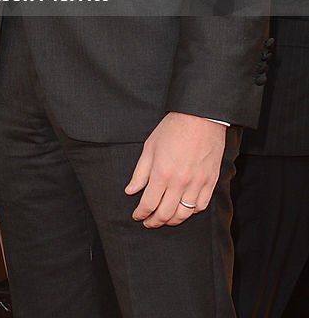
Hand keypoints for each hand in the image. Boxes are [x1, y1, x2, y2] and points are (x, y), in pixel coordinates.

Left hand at [124, 111, 225, 227]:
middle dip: (154, 221)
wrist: (200, 117)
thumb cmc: (172, 128)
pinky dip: (191, 212)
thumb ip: (140, 172)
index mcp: (161, 173)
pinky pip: (201, 206)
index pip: (148, 204)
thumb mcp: (150, 146)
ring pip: (184, 214)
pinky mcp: (210, 182)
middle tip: (148, 222)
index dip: (141, 213)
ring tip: (164, 219)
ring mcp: (197, 184)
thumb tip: (130, 191)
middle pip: (165, 213)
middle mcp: (179, 182)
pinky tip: (184, 210)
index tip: (137, 216)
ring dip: (172, 221)